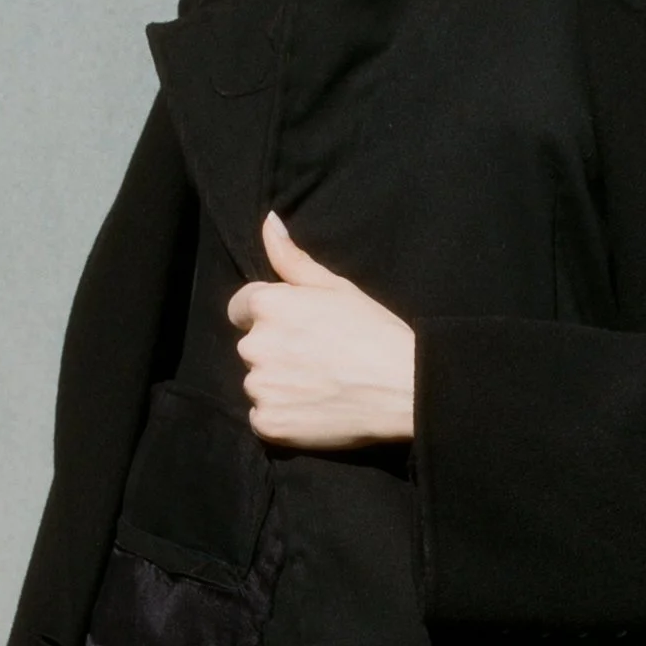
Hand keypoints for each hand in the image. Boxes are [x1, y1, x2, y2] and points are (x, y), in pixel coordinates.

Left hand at [227, 212, 415, 447]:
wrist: (404, 390)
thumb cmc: (375, 333)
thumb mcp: (336, 287)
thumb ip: (292, 258)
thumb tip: (268, 223)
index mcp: (267, 305)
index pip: (242, 308)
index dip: (271, 318)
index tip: (300, 330)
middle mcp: (254, 345)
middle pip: (251, 348)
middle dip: (275, 352)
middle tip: (318, 360)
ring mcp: (259, 387)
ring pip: (258, 383)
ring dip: (279, 386)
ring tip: (321, 387)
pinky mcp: (268, 423)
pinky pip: (263, 418)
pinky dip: (283, 417)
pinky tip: (315, 411)